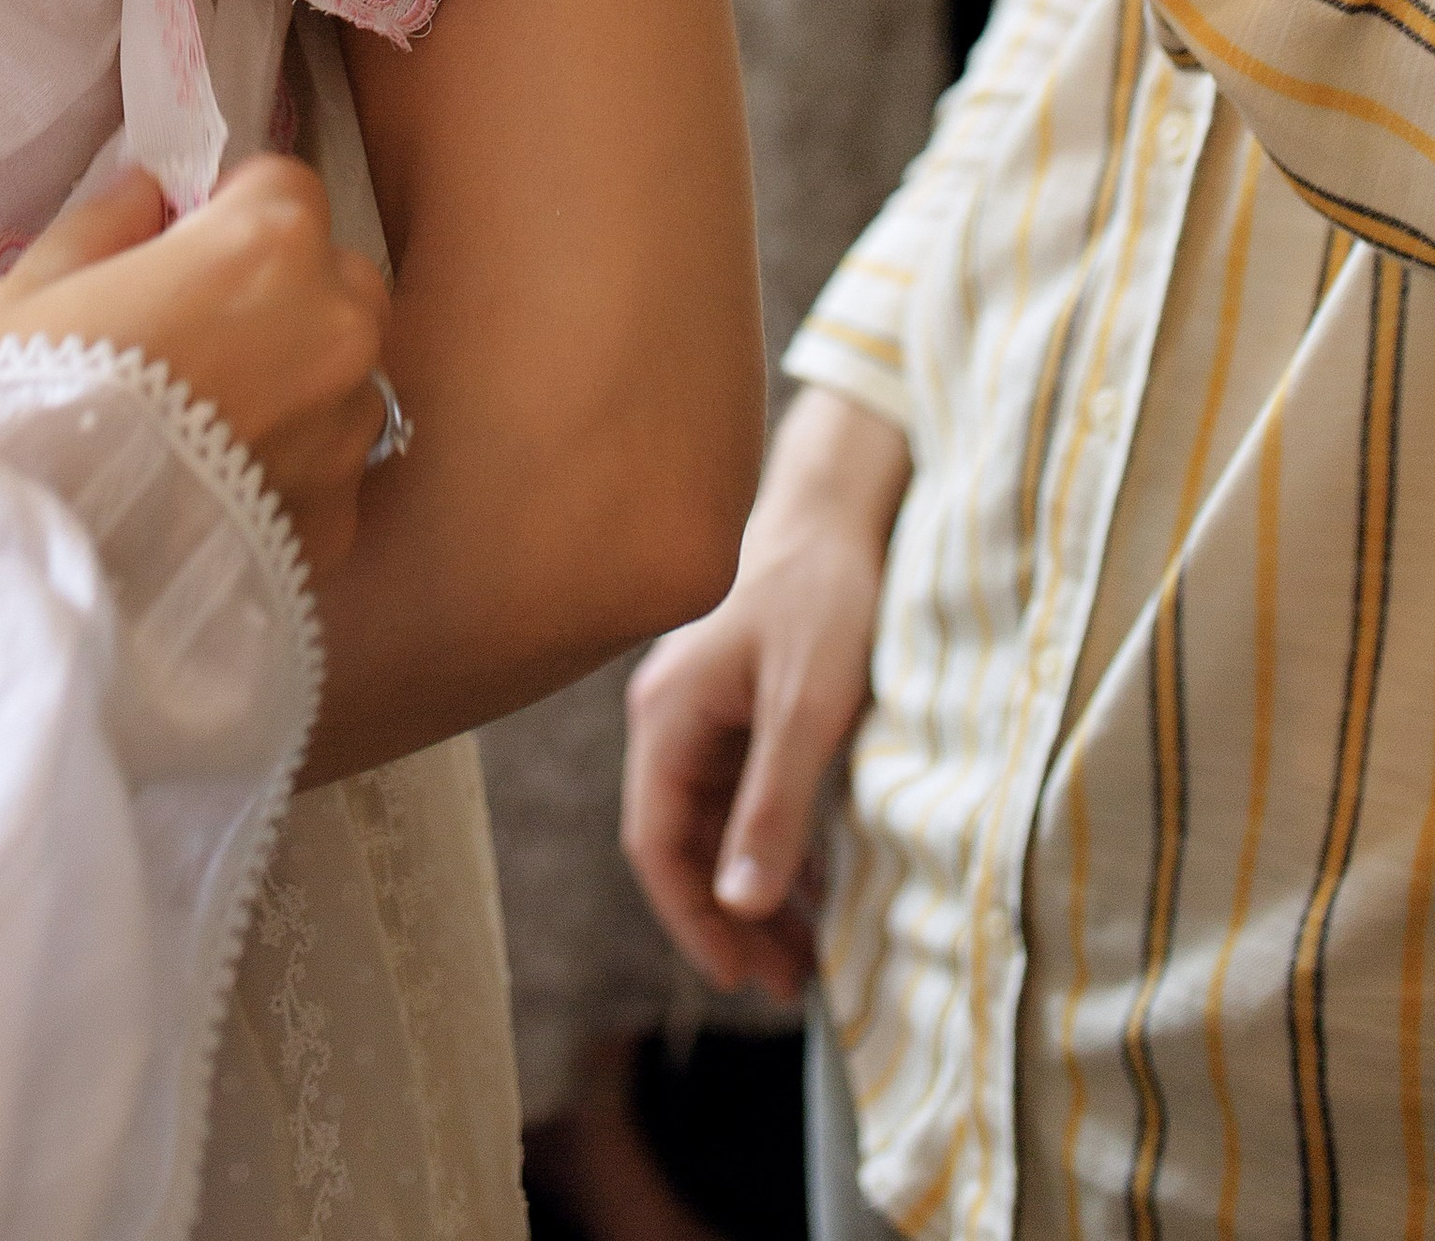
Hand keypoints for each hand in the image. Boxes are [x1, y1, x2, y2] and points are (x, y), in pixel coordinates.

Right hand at [0, 161, 391, 579]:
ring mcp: (349, 428)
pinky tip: (217, 494)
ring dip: (298, 383)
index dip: (229, 213)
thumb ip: (106, 224)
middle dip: (282, 292)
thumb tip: (147, 195)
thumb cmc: (28, 406)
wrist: (42, 571)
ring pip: (345, 376)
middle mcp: (335, 326)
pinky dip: (292, 469)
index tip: (184, 250)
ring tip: (209, 430)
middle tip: (200, 338)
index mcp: (265, 246)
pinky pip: (330, 467)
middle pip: (336, 278)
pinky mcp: (344, 518)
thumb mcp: (35, 290)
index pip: (284, 187)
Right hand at [620, 387, 909, 1000]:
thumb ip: (773, 807)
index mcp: (667, 716)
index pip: (655, 844)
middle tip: (790, 984)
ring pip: (714, 824)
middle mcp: (671, 716)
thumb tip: (738, 905)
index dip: (692, 920)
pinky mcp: (740, 705)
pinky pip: (741, 796)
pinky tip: (819, 883)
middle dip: (729, 918)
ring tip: (809, 954)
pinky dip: (771, 846)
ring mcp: (704, 710)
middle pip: (683, 841)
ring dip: (754, 889)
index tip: (741, 979)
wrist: (840, 510)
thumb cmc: (824, 596)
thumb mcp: (808, 709)